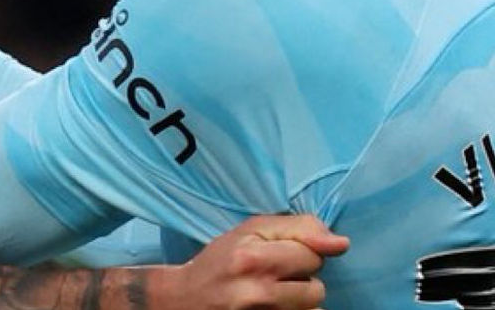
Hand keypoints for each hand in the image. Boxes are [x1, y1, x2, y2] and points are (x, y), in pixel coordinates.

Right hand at [174, 215, 348, 309]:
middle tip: (275, 274)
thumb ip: (297, 228)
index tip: (281, 253)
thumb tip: (342, 243)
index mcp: (254, 256)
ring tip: (274, 293)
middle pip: (317, 287)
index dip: (300, 251)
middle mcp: (260, 291)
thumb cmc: (221, 260)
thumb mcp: (250, 231)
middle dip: (301, 279)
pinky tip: (275, 307)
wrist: (188, 299)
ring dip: (300, 302)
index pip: (312, 254)